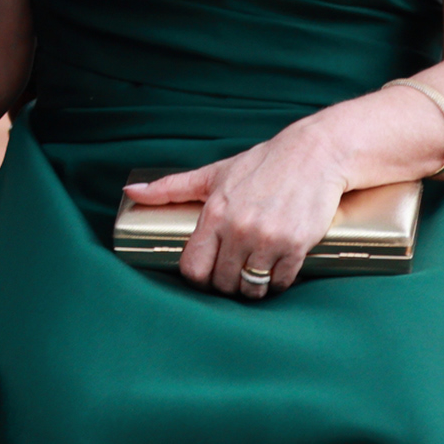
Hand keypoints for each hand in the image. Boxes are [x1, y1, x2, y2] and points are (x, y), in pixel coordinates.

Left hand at [121, 125, 349, 299]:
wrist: (314, 155)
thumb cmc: (261, 164)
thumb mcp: (213, 173)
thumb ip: (171, 187)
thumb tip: (130, 192)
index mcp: (213, 213)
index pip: (193, 268)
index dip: (197, 278)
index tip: (207, 273)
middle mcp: (238, 228)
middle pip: (222, 283)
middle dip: (226, 283)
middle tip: (234, 273)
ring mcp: (268, 239)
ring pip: (251, 288)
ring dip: (252, 288)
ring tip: (254, 274)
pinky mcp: (296, 245)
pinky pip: (281, 282)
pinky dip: (278, 282)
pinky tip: (277, 269)